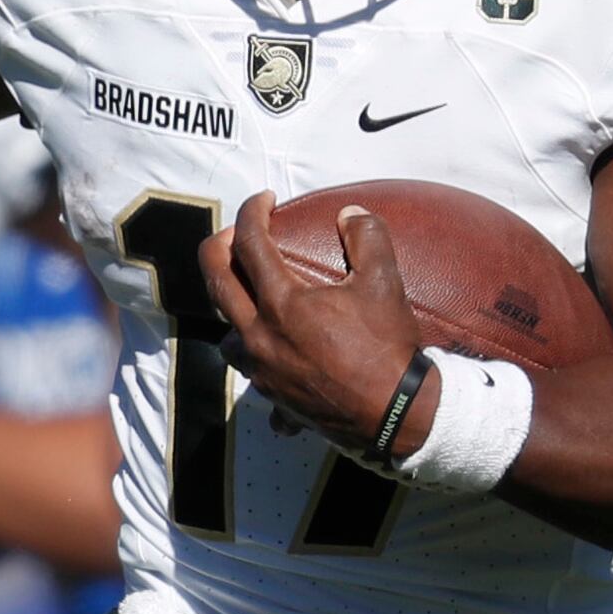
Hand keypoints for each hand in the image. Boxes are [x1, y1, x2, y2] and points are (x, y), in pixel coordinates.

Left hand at [202, 195, 427, 454]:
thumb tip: (350, 213)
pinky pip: (257, 380)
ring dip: (234, 312)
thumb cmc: (387, 346)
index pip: (250, 242)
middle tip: (236, 236)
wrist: (395, 414)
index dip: (253, 211)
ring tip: (255, 302)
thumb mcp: (384, 282)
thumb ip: (367, 236)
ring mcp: (263, 372)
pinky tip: (280, 364)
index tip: (265, 199)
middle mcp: (260, 337)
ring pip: (228, 336)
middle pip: (217, 283)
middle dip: (219, 248)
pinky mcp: (275, 400)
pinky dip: (262, 366)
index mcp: (282, 303)